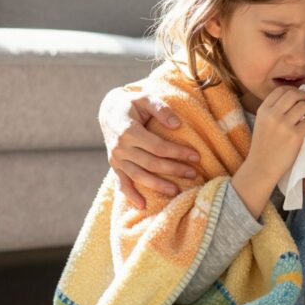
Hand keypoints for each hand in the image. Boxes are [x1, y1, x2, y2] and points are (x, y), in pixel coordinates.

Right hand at [99, 87, 200, 208]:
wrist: (108, 112)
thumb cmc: (131, 104)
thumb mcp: (145, 98)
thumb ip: (161, 109)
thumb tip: (177, 124)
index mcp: (129, 131)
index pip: (158, 147)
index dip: (177, 152)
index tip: (196, 156)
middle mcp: (121, 147)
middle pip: (151, 163)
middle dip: (174, 170)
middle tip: (193, 174)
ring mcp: (117, 159)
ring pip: (139, 176)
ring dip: (158, 185)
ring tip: (176, 191)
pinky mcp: (115, 166)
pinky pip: (122, 183)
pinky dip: (131, 196)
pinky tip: (143, 206)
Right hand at [231, 87, 304, 215]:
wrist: (262, 166)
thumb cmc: (264, 145)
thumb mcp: (262, 122)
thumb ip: (273, 109)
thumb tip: (293, 96)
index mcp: (263, 110)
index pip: (281, 90)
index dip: (292, 90)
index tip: (297, 97)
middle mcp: (272, 115)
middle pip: (293, 94)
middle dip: (303, 96)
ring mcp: (284, 125)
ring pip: (303, 106)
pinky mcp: (295, 136)